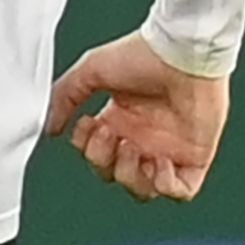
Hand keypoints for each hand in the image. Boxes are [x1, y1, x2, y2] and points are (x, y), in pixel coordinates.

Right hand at [45, 30, 229, 202]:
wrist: (181, 53)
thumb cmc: (142, 54)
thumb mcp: (90, 70)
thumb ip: (64, 98)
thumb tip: (49, 127)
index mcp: (119, 121)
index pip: (95, 154)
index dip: (88, 148)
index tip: (89, 124)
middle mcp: (142, 138)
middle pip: (114, 175)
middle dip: (104, 160)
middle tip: (110, 134)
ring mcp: (169, 150)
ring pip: (143, 189)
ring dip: (130, 175)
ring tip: (131, 147)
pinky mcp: (195, 157)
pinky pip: (181, 191)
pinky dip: (165, 185)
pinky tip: (159, 160)